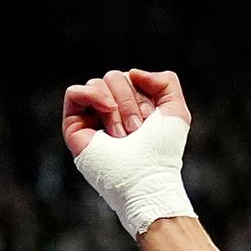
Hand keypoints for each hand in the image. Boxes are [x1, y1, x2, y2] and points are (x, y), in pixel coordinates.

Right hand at [62, 69, 195, 236]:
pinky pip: (74, 92)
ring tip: (123, 134)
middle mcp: (111, 108)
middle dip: (131, 102)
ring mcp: (92, 115)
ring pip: (98, 83)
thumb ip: (165, 81)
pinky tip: (105, 113)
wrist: (145, 178)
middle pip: (115, 77)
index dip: (145, 96)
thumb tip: (132, 72)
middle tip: (137, 131)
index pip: (133, 77)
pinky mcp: (74, 125)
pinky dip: (93, 97)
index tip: (151, 123)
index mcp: (133, 104)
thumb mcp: (176, 111)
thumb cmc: (162, 151)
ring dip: (117, 107)